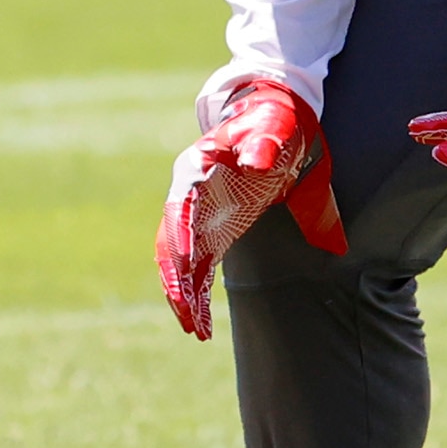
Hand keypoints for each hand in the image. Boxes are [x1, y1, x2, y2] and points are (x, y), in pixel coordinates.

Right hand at [154, 78, 343, 339]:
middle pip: (170, 242)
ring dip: (183, 295)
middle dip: (176, 280)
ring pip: (178, 261)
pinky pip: (196, 268)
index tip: (186, 270)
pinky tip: (203, 325)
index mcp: (196, 167)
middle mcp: (187, 193)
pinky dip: (196, 294)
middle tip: (187, 315)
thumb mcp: (274, 127)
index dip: (179, 239)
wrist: (275, 117)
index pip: (179, 207)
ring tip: (195, 330)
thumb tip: (258, 161)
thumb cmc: (275, 121)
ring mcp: (196, 214)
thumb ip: (264, 143)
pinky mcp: (210, 230)